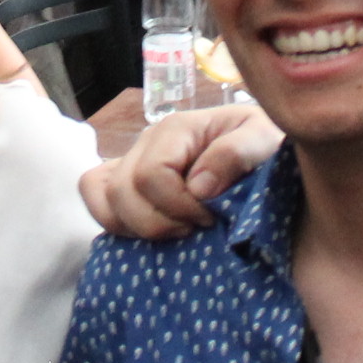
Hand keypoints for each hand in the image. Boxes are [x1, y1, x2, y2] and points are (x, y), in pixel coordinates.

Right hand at [79, 103, 278, 239]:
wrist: (263, 149)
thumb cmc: (266, 143)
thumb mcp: (265, 139)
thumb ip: (237, 153)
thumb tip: (198, 187)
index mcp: (176, 128)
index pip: (151, 176)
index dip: (178, 206)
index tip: (211, 218)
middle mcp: (145, 142)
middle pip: (121, 191)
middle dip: (158, 222)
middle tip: (195, 229)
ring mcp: (131, 161)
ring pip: (101, 197)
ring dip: (134, 226)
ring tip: (173, 232)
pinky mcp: (128, 181)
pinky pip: (96, 197)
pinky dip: (113, 220)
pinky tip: (148, 233)